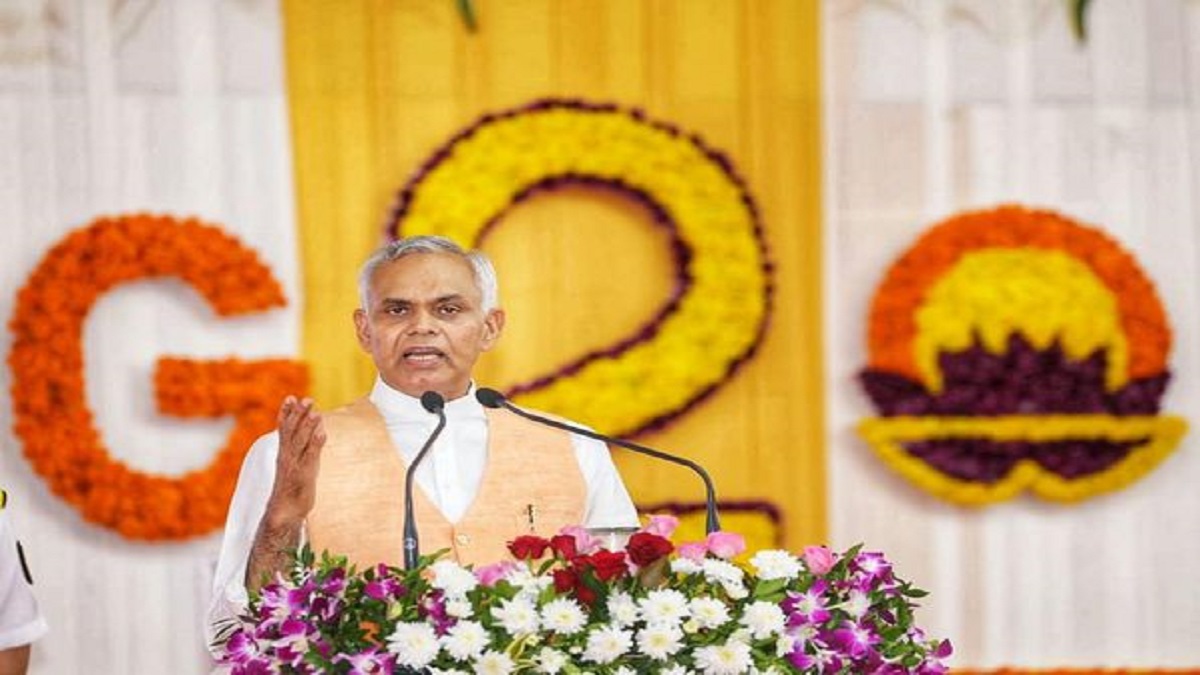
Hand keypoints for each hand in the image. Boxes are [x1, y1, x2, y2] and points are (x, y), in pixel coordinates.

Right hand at [264, 396, 325, 526]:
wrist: (285, 512)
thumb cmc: (293, 487)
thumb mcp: (297, 464)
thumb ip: (304, 447)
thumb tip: (316, 430)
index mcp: (284, 452)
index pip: (283, 429)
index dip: (286, 413)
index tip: (290, 397)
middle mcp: (286, 456)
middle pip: (291, 431)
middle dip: (298, 414)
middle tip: (306, 399)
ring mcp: (294, 465)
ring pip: (300, 441)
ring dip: (307, 426)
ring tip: (315, 412)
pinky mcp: (303, 475)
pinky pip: (310, 457)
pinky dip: (316, 444)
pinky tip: (322, 432)